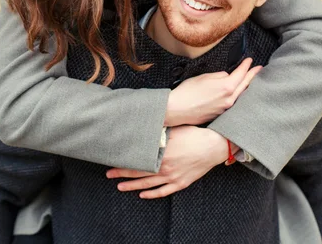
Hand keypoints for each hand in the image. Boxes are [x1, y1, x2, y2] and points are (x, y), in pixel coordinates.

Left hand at [106, 126, 236, 198]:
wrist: (212, 146)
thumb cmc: (193, 134)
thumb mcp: (174, 130)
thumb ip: (158, 133)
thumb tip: (143, 128)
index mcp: (162, 153)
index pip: (138, 159)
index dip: (123, 161)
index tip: (112, 161)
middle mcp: (165, 167)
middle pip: (139, 173)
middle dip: (122, 174)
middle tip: (109, 174)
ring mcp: (173, 177)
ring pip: (148, 184)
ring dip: (132, 186)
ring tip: (120, 186)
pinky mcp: (181, 183)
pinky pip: (164, 191)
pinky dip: (152, 194)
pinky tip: (142, 194)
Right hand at [165, 58, 261, 125]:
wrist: (177, 109)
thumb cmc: (188, 91)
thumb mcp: (204, 77)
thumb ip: (220, 75)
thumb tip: (226, 77)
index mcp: (226, 87)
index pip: (241, 74)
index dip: (246, 66)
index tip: (250, 61)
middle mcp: (229, 99)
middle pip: (245, 85)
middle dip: (252, 76)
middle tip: (259, 69)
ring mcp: (225, 108)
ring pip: (240, 95)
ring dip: (246, 87)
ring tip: (250, 80)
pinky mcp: (220, 114)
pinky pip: (233, 103)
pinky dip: (237, 96)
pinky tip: (237, 93)